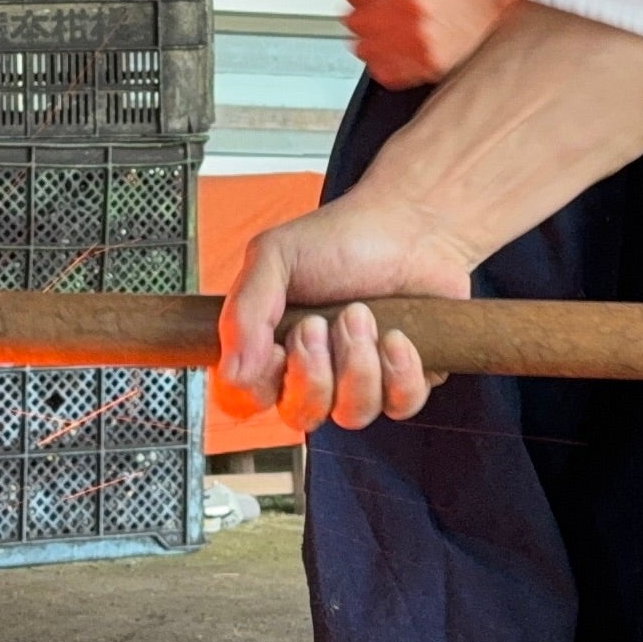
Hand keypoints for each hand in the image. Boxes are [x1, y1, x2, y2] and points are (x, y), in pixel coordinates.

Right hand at [214, 195, 482, 432]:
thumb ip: (244, 312)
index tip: (275, 349)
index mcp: (268, 346)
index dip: (257, 388)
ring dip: (358, 363)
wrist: (410, 225)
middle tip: (321, 323)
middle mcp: (311, 372)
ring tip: (363, 314)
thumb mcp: (276, 257)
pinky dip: (400, 370)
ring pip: (351, 414)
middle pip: (299, 415)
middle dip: (313, 371)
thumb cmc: (341, 239)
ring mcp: (358, 381)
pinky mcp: (403, 383)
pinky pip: (400, 406)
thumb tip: (232, 373)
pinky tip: (398, 335)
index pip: (242, 400)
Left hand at [340, 0, 511, 87]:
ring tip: (393, 27)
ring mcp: (416, 37)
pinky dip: (386, 60)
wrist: (499, 10)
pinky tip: (402, 45)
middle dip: (363, 10)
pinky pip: (380, 68)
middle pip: (352, 16)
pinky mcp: (423, 64)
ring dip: (372, 37)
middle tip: (378, 6)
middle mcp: (410, 2)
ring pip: (362, 45)